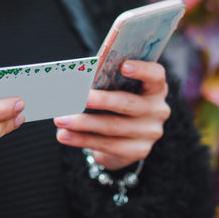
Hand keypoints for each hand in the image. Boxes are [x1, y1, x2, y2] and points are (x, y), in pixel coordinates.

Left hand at [54, 60, 170, 170]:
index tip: (123, 66)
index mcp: (154, 88)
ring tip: (60, 119)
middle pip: (128, 103)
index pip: (156, 75)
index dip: (142, 70)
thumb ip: (104, 83)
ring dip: (83, 123)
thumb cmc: (116, 104)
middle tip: (78, 98)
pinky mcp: (138, 151)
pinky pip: (106, 145)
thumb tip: (73, 80)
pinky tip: (64, 135)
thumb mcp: (116, 90)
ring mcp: (150, 133)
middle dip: (101, 100)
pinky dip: (81, 139)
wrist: (125, 140)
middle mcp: (157, 110)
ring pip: (113, 127)